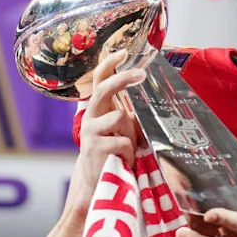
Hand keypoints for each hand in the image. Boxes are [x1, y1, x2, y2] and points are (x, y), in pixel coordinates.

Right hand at [65, 49, 143, 216]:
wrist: (97, 185)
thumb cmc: (113, 154)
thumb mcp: (120, 130)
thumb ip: (127, 113)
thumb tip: (146, 94)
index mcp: (98, 110)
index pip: (100, 80)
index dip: (110, 64)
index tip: (123, 51)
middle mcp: (90, 117)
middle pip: (104, 89)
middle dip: (123, 79)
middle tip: (141, 74)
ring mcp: (90, 132)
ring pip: (121, 117)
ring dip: (130, 133)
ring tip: (126, 149)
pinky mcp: (94, 148)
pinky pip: (123, 142)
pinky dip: (129, 152)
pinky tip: (122, 161)